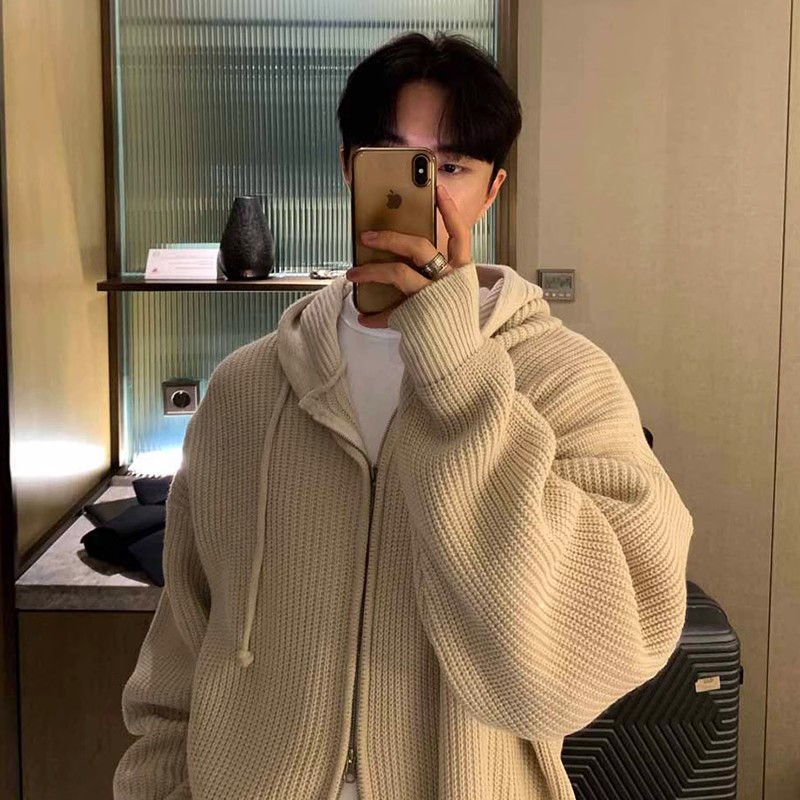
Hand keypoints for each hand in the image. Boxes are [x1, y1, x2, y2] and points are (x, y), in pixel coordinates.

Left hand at [345, 184, 472, 327]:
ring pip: (399, 271)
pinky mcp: (419, 314)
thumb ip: (435, 276)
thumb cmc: (452, 325)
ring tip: (353, 274)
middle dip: (389, 237)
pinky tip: (364, 318)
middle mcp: (450, 280)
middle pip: (418, 246)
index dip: (449, 210)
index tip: (437, 189)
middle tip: (366, 235)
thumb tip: (402, 261)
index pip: (460, 234)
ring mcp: (434, 296)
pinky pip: (390, 310)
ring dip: (371, 270)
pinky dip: (375, 315)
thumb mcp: (451, 296)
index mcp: (462, 272)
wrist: (458, 361)